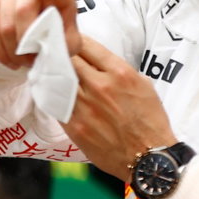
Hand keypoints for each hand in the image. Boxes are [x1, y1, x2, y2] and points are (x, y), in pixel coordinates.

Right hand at [0, 0, 81, 69]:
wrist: (37, 29)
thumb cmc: (55, 33)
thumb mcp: (68, 41)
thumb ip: (64, 42)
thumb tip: (47, 46)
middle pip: (22, 12)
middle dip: (27, 42)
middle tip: (32, 60)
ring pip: (4, 26)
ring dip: (13, 51)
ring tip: (22, 62)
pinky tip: (9, 59)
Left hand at [64, 36, 177, 181]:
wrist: (148, 158)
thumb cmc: (149, 121)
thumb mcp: (143, 85)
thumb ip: (118, 70)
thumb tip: (97, 62)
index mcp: (119, 73)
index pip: (86, 45)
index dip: (74, 40)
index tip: (69, 41)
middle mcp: (100, 87)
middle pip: (67, 59)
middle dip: (60, 55)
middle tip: (54, 54)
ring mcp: (84, 107)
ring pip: (57, 80)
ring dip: (52, 75)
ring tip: (49, 72)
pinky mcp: (74, 126)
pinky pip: (55, 103)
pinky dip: (52, 96)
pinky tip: (52, 93)